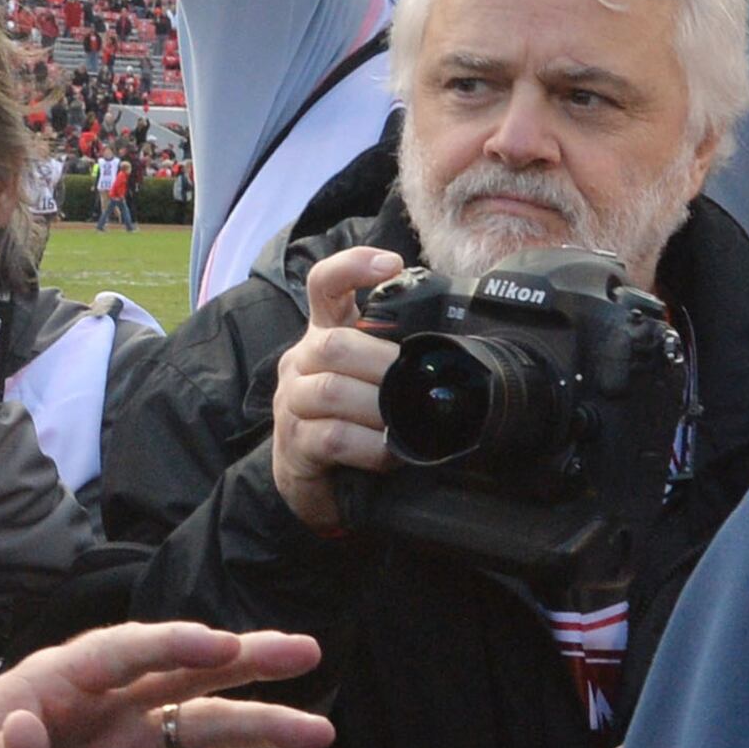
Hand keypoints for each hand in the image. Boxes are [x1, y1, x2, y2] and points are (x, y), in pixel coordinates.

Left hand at [0, 619, 328, 747]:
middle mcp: (108, 703)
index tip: (220, 644)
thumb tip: (26, 730)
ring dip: (262, 725)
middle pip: (185, 671)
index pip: (123, 652)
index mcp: (60, 681)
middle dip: (244, 658)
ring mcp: (132, 743)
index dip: (173, 644)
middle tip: (304, 651)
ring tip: (318, 732)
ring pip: (207, 723)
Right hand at [269, 247, 401, 537]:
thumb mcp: (374, 380)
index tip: (393, 264)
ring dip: (377, 406)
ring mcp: (291, 403)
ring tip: (405, 420)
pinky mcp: (294, 444)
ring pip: (330, 390)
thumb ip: (396, 356)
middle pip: (332, 344)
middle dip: (382, 362)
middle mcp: (300, 362)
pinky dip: (370, 445)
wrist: (314, 483)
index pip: (324, 285)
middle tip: (415, 381)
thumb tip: (457, 346)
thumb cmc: (354, 423)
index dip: (353, 266)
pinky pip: (333, 437)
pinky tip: (391, 452)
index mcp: (324, 335)